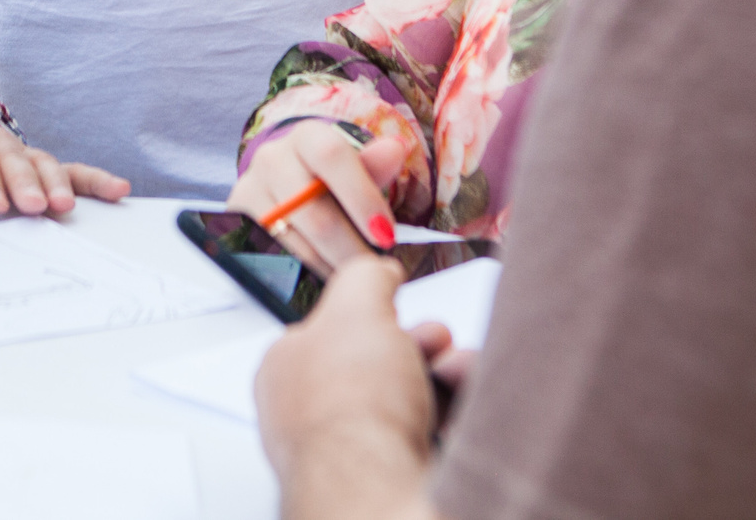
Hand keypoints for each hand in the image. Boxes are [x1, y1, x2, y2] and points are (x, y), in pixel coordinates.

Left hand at [0, 123, 129, 215]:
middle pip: (12, 157)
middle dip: (26, 182)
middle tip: (36, 207)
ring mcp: (21, 154)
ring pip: (43, 161)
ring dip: (58, 182)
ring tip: (67, 206)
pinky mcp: (43, 168)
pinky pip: (72, 169)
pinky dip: (94, 179)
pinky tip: (117, 190)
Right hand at [228, 123, 411, 276]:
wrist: (284, 185)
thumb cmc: (328, 180)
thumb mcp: (353, 169)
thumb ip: (374, 167)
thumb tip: (395, 150)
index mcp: (307, 137)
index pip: (333, 157)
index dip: (362, 197)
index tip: (385, 235)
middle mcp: (272, 158)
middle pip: (314, 211)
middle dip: (350, 249)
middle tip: (372, 273)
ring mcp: (249, 190)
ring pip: (294, 242)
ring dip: (329, 267)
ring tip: (351, 279)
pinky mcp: (236, 221)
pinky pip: (273, 257)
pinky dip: (302, 272)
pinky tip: (322, 277)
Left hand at [256, 258, 442, 519]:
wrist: (376, 486)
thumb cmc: (350, 405)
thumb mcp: (357, 305)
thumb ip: (366, 276)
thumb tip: (377, 270)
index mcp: (284, 369)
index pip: (331, 329)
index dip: (375, 314)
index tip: (400, 308)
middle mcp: (310, 414)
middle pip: (379, 365)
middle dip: (423, 348)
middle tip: (439, 344)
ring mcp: (346, 453)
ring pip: (409, 401)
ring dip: (448, 379)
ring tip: (463, 375)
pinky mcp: (385, 479)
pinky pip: (429, 437)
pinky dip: (455, 418)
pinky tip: (470, 409)